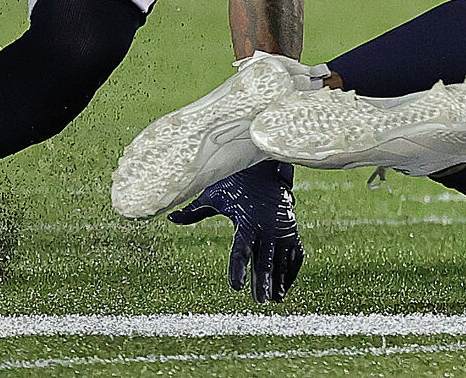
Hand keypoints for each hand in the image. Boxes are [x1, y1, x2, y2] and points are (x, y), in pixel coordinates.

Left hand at [170, 160, 301, 302]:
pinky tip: (286, 284)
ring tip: (275, 299)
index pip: (241, 250)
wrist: (265, 165)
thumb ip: (193, 211)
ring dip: (279, 279)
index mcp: (247, 221)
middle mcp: (267, 226)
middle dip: (264, 281)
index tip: (236, 287)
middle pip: (266, 259)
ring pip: (282, 259)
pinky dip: (292, 269)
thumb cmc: (236, 181)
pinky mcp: (292, 228)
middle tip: (261, 301)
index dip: (238, 269)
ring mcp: (282, 228)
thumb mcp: (213, 194)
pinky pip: (295, 252)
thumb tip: (170, 218)